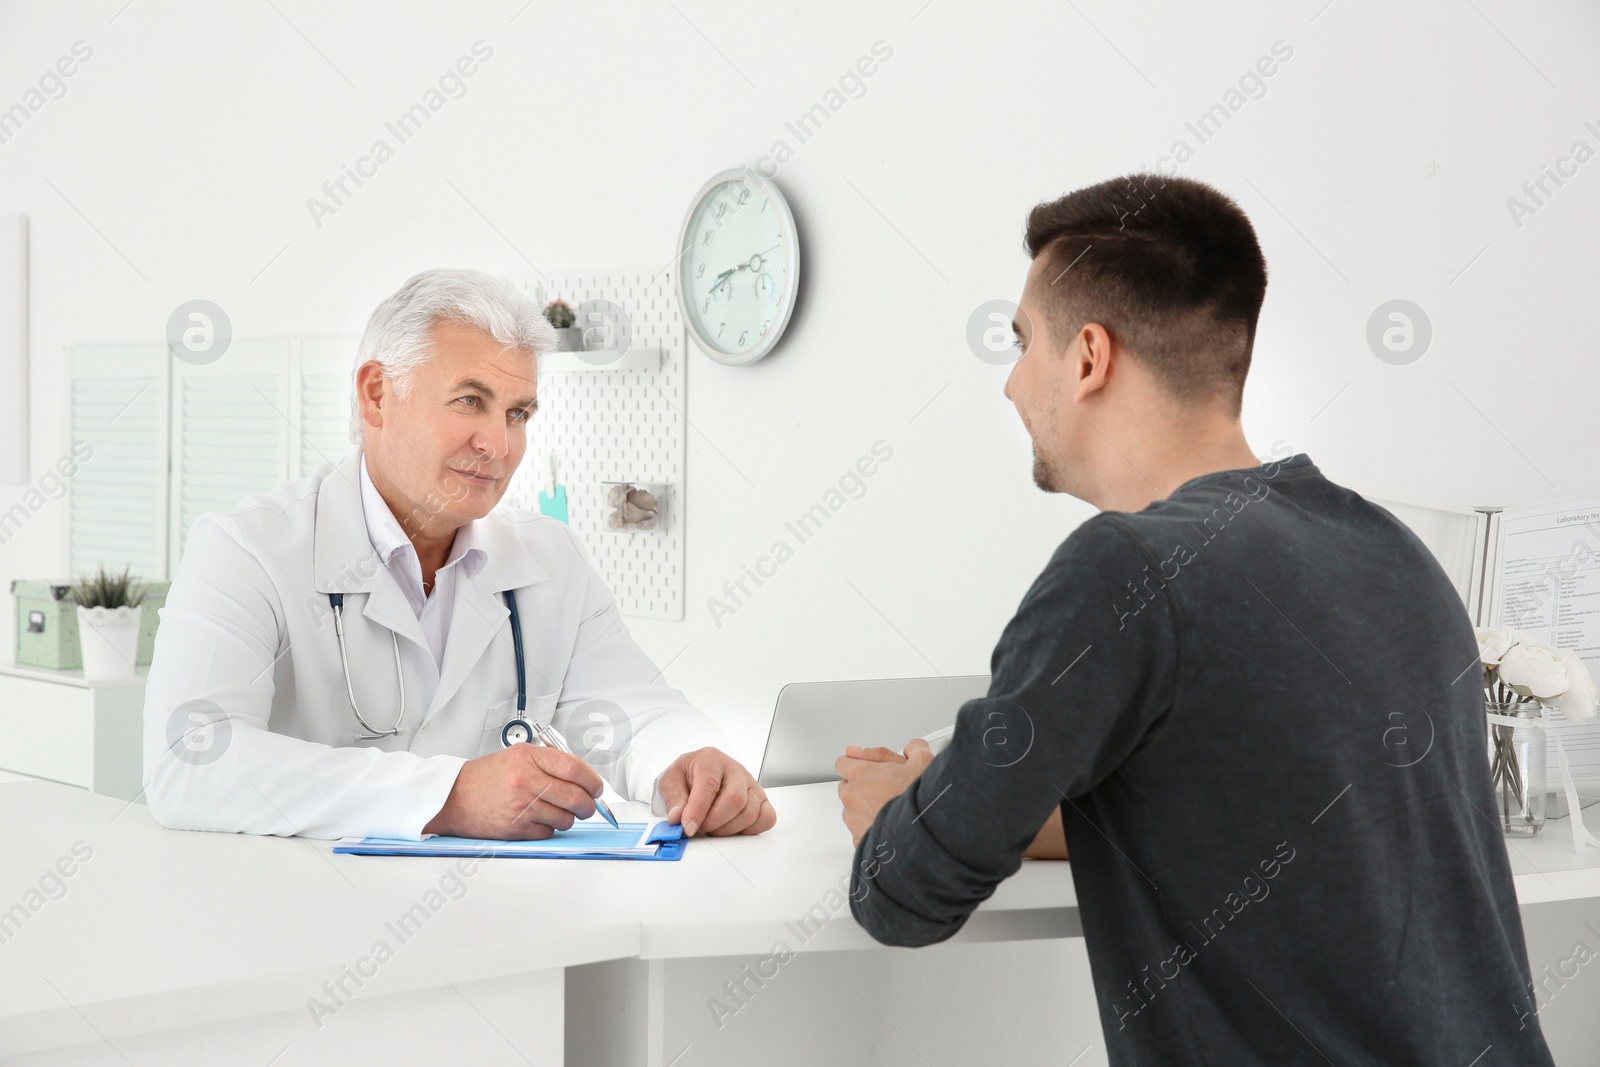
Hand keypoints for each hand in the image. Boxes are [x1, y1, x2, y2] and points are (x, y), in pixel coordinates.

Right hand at [422, 743, 603, 839]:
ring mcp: (522, 806)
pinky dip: (549, 829)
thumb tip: (583, 777)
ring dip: (568, 818)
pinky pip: (549, 833)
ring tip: (557, 811)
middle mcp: (526, 780)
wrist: (453, 796)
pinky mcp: (516, 828)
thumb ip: (550, 762)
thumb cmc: (485, 777)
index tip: (597, 787)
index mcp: (529, 758)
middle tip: (588, 805)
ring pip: (566, 818)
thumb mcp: (518, 755)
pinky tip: (538, 820)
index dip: (593, 781)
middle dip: (589, 805)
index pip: (575, 769)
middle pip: (576, 797)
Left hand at [657, 747, 775, 836]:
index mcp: (711, 760)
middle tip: (700, 828)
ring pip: (750, 813)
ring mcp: (751, 784)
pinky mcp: (761, 799)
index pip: (709, 786)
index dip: (698, 811)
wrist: (699, 773)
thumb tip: (678, 818)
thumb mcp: (670, 781)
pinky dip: (750, 829)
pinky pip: (767, 818)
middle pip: (735, 800)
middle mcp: (735, 770)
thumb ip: (674, 799)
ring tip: (712, 826)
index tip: (688, 828)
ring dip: (727, 829)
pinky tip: (732, 826)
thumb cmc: (687, 776)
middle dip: (714, 822)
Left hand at [835, 739, 934, 845]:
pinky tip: (888, 825)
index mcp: (861, 774)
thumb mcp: (924, 762)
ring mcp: (853, 820)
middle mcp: (852, 797)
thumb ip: (912, 749)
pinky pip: (858, 830)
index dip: (857, 763)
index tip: (868, 767)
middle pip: (846, 786)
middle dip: (862, 785)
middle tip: (886, 788)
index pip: (842, 762)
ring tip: (889, 808)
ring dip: (864, 807)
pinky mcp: (859, 840)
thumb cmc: (921, 802)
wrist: (924, 834)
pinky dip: (869, 828)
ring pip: (851, 809)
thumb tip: (909, 748)